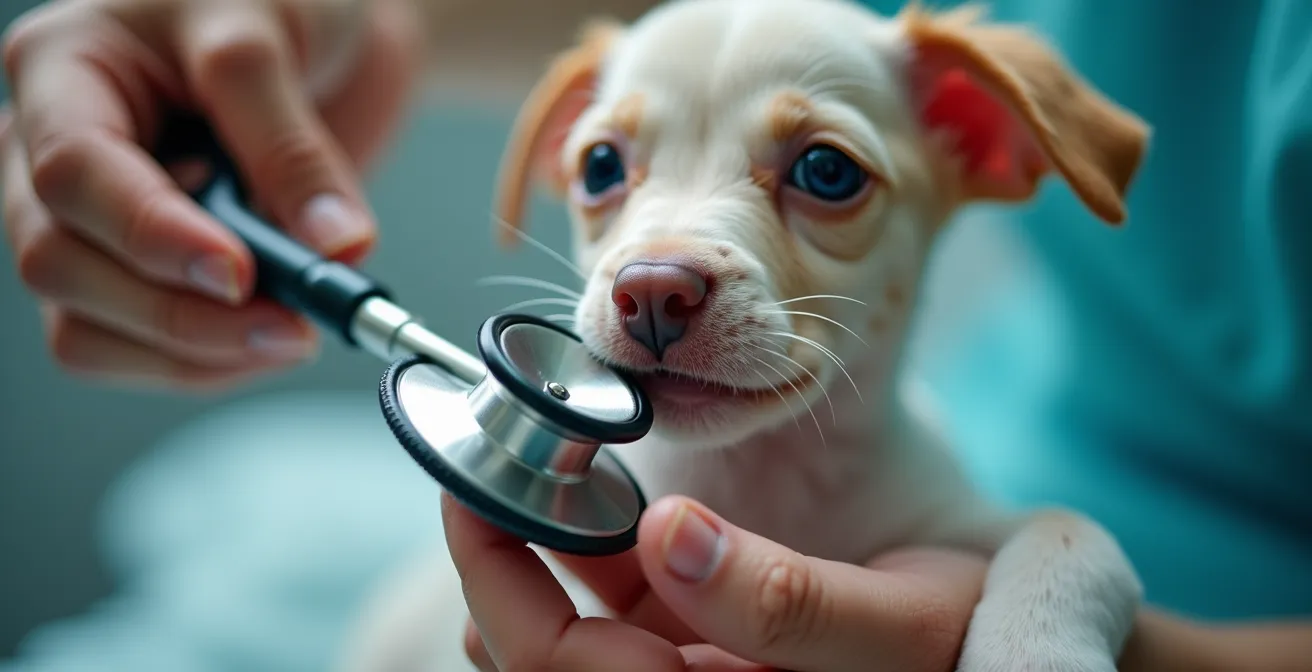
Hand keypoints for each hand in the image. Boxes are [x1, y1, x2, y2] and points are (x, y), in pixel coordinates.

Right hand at [1, 0, 421, 389]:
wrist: (328, 31)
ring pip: (86, 328)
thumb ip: (293, 147)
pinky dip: (206, 363)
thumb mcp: (276, 40)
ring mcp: (88, 223)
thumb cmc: (278, 2)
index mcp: (65, 73)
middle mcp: (50, 152)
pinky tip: (267, 337)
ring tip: (292, 331)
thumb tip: (330, 247)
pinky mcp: (135, 273)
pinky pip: (136, 349)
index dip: (153, 236)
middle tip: (292, 323)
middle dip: (178, 313)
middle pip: (61, 264)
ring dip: (194, 353)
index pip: (73, 175)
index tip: (239, 274)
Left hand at [444, 492, 990, 671]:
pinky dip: (576, 550)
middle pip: (545, 655)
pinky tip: (578, 491)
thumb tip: (668, 532)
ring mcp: (690, 671)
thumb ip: (788, 602)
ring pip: (561, 633)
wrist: (1019, 651)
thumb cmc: (977, 638)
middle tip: (482, 460)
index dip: (501, 577)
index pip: (566, 669)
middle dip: (497, 559)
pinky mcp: (698, 643)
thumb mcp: (905, 624)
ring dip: (527, 552)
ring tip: (520, 465)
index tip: (478, 477)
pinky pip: (607, 609)